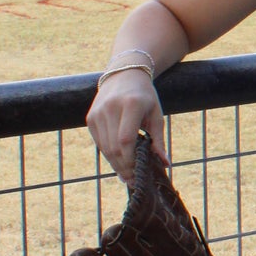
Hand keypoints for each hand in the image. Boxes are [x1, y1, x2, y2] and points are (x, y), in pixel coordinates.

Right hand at [85, 70, 166, 185]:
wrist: (124, 75)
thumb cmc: (145, 97)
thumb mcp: (156, 115)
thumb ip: (158, 140)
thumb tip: (165, 164)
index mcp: (130, 105)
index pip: (126, 140)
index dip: (130, 160)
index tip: (139, 174)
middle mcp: (110, 108)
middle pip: (113, 147)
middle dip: (124, 167)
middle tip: (133, 181)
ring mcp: (97, 113)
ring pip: (104, 148)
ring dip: (115, 164)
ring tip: (127, 175)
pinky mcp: (90, 117)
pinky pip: (99, 142)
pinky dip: (109, 155)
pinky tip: (118, 162)